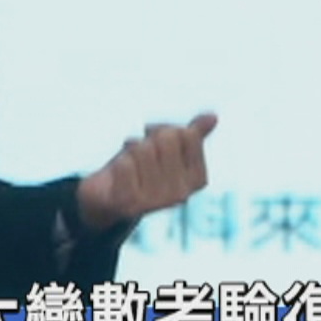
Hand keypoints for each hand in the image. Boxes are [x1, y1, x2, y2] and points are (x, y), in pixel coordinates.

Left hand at [75, 113, 217, 233]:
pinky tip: (117, 175)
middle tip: (137, 153)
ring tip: (127, 165)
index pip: (187, 134)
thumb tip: (213, 116)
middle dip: (147, 139)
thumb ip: (192, 134)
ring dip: (129, 151)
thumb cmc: (140, 168)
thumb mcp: (167, 148)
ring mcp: (156, 201)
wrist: (107, 200)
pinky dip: (117, 163)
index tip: (152, 139)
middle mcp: (182, 194)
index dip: (163, 129)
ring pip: (142, 149)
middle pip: (165, 138)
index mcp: (197, 179)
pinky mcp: (130, 204)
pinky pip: (125, 165)